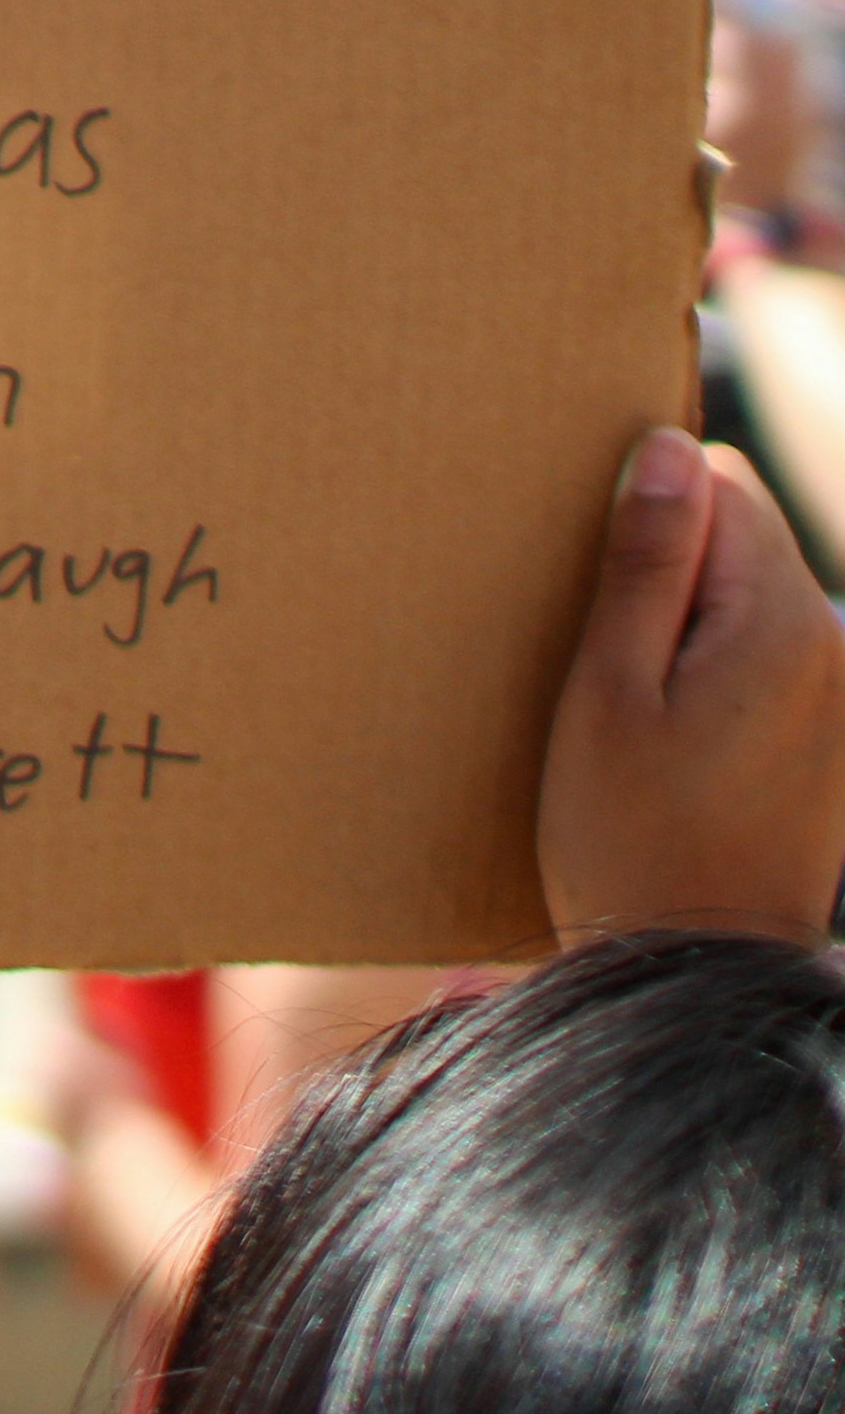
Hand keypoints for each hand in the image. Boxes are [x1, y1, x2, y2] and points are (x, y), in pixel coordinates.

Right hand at [540, 429, 844, 941]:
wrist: (697, 966)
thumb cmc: (628, 837)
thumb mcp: (607, 693)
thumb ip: (643, 564)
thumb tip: (665, 446)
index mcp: (782, 622)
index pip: (722, 484)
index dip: (645, 514)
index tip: (593, 583)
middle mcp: (835, 645)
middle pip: (744, 538)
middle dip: (669, 569)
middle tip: (603, 658)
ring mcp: (842, 695)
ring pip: (753, 599)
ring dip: (688, 624)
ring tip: (632, 705)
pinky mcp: (834, 737)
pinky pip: (770, 658)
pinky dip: (714, 673)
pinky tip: (672, 739)